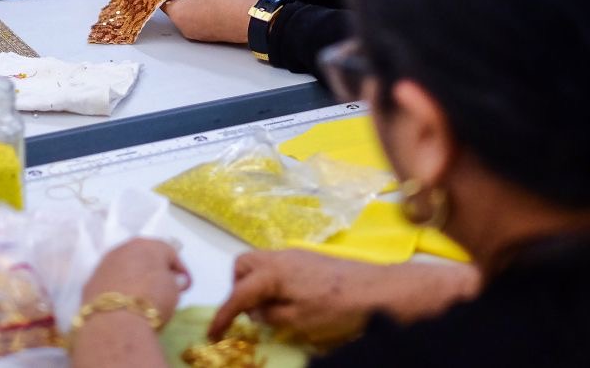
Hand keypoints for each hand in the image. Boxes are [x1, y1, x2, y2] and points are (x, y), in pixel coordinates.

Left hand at [82, 239, 190, 326]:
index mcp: (148, 245)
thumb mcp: (174, 290)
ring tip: (141, 298)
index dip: (180, 269)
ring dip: (132, 278)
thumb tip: (173, 280)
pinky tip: (123, 305)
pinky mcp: (90, 283)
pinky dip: (117, 290)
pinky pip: (109, 282)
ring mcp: (103, 264)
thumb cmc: (153, 299)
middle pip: (143, 256)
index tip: (185, 286)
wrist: (115, 320)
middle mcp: (123, 248)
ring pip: (123, 268)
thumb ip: (174, 281)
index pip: (169, 252)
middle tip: (163, 288)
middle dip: (153, 270)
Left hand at [160, 0, 257, 43]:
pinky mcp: (209, 35)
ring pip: (187, 13)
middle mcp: (184, 27)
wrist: (251, 19)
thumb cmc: (228, 2)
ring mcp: (197, 33)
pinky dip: (200, 9)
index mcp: (178, 14)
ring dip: (190, 0)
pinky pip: (199, 20)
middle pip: (174, 6)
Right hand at [210, 251, 480, 346]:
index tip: (212, 334)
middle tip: (248, 313)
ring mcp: (295, 255)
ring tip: (269, 309)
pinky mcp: (308, 258)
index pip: (238, 294)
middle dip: (238, 288)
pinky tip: (289, 300)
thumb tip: (258, 311)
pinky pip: (278, 265)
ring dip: (256, 284)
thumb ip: (271, 316)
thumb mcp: (299, 321)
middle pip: (243, 265)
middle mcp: (279, 257)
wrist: (377, 289)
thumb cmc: (337, 307)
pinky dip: (273, 281)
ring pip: (261, 263)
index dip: (223, 316)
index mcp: (272, 273)